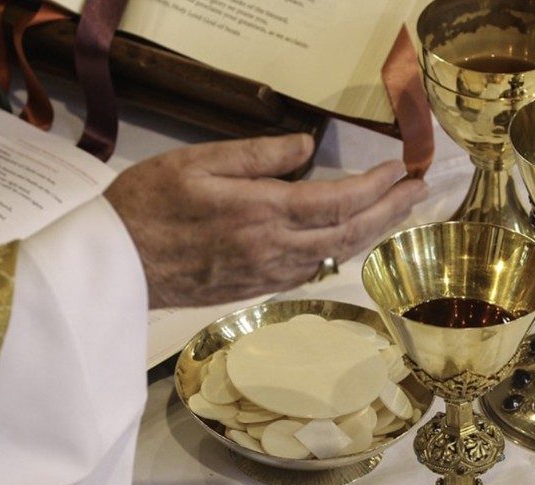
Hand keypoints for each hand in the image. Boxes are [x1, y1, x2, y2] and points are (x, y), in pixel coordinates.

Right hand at [104, 133, 427, 308]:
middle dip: (390, 212)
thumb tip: (305, 146)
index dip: (377, 186)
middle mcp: (274, 248)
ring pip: (336, 255)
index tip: (401, 168)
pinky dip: (341, 252)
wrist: (115, 267)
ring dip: (372, 233)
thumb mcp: (198, 162)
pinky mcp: (257, 287)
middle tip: (419, 192)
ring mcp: (268, 273)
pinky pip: (312, 270)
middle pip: (350, 233)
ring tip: (396, 213)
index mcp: (261, 213)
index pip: (338, 200)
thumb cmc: (147, 206)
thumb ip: (258, 155)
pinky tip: (350, 239)